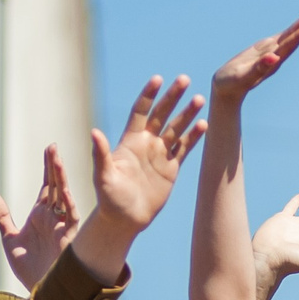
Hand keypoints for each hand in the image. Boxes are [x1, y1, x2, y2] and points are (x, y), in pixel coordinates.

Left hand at [0, 144, 78, 292]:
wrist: (41, 291)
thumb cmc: (29, 268)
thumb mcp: (10, 239)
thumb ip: (2, 217)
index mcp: (41, 216)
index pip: (47, 187)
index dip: (48, 168)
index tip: (49, 150)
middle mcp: (54, 218)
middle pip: (55, 187)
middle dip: (54, 167)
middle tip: (53, 147)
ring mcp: (62, 227)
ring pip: (64, 198)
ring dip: (61, 180)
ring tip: (57, 161)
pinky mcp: (69, 239)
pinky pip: (72, 218)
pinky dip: (68, 204)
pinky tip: (63, 190)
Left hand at [68, 75, 207, 280]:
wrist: (125, 220)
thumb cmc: (109, 199)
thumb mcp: (103, 176)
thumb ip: (101, 154)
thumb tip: (94, 132)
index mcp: (129, 141)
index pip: (140, 111)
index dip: (148, 95)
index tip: (157, 79)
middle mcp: (146, 143)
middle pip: (161, 114)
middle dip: (172, 97)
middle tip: (184, 79)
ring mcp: (160, 155)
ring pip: (176, 128)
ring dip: (187, 114)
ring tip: (199, 99)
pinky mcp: (171, 168)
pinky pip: (184, 149)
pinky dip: (194, 137)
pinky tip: (204, 125)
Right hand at [211, 9, 298, 101]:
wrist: (227, 90)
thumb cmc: (232, 84)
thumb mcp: (243, 77)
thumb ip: (258, 68)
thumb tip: (274, 58)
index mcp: (271, 63)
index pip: (288, 46)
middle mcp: (275, 57)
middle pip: (293, 38)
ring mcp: (272, 53)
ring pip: (290, 36)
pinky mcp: (265, 50)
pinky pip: (282, 37)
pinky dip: (292, 30)